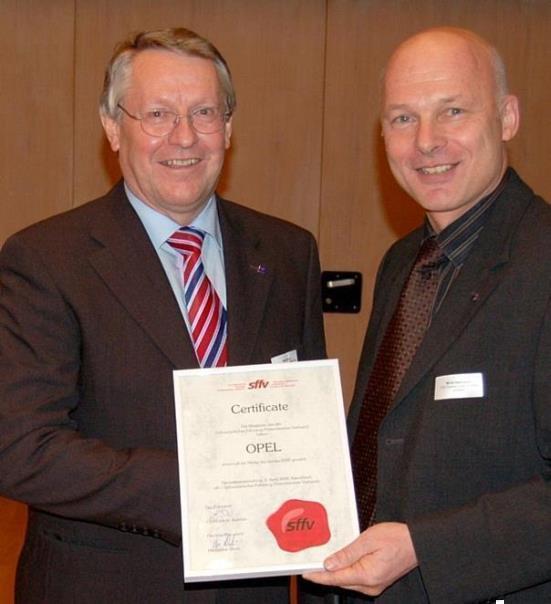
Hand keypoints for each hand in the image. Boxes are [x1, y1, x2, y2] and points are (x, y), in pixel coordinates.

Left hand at [303, 522, 417, 596]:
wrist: (417, 542)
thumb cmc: (396, 538)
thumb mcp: (368, 540)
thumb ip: (347, 553)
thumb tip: (329, 564)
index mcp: (367, 575)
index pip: (335, 578)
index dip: (318, 576)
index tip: (305, 572)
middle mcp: (370, 585)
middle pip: (340, 581)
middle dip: (324, 574)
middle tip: (309, 564)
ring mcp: (375, 585)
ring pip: (348, 581)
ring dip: (335, 573)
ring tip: (321, 562)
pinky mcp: (377, 580)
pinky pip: (356, 578)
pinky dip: (346, 571)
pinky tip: (339, 563)